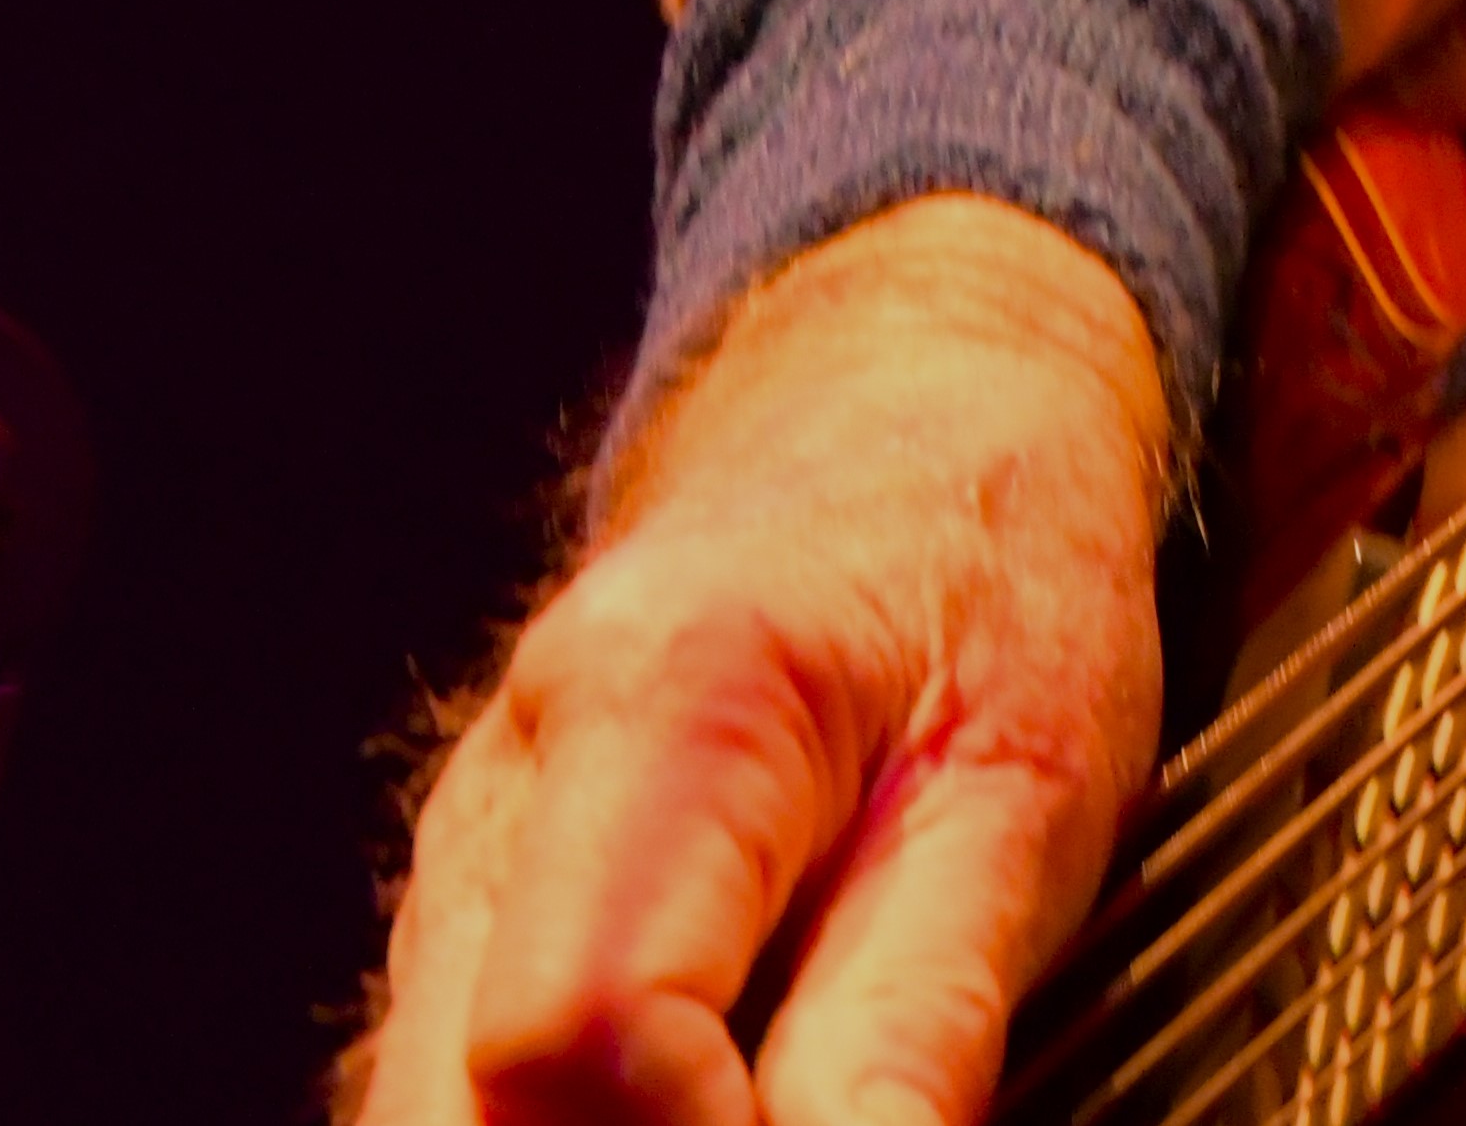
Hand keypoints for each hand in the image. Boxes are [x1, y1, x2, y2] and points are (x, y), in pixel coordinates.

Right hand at [349, 195, 1166, 1125]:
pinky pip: (460, 1096)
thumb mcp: (1033, 778)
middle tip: (790, 1118)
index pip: (572, 1038)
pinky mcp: (466, 928)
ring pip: (432, 1113)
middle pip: (456, 1106)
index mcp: (658, 709)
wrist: (915, 409)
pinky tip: (702, 1103)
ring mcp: (464, 863)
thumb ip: (922, 1018)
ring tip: (763, 1100)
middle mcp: (508, 791)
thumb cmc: (997, 567)